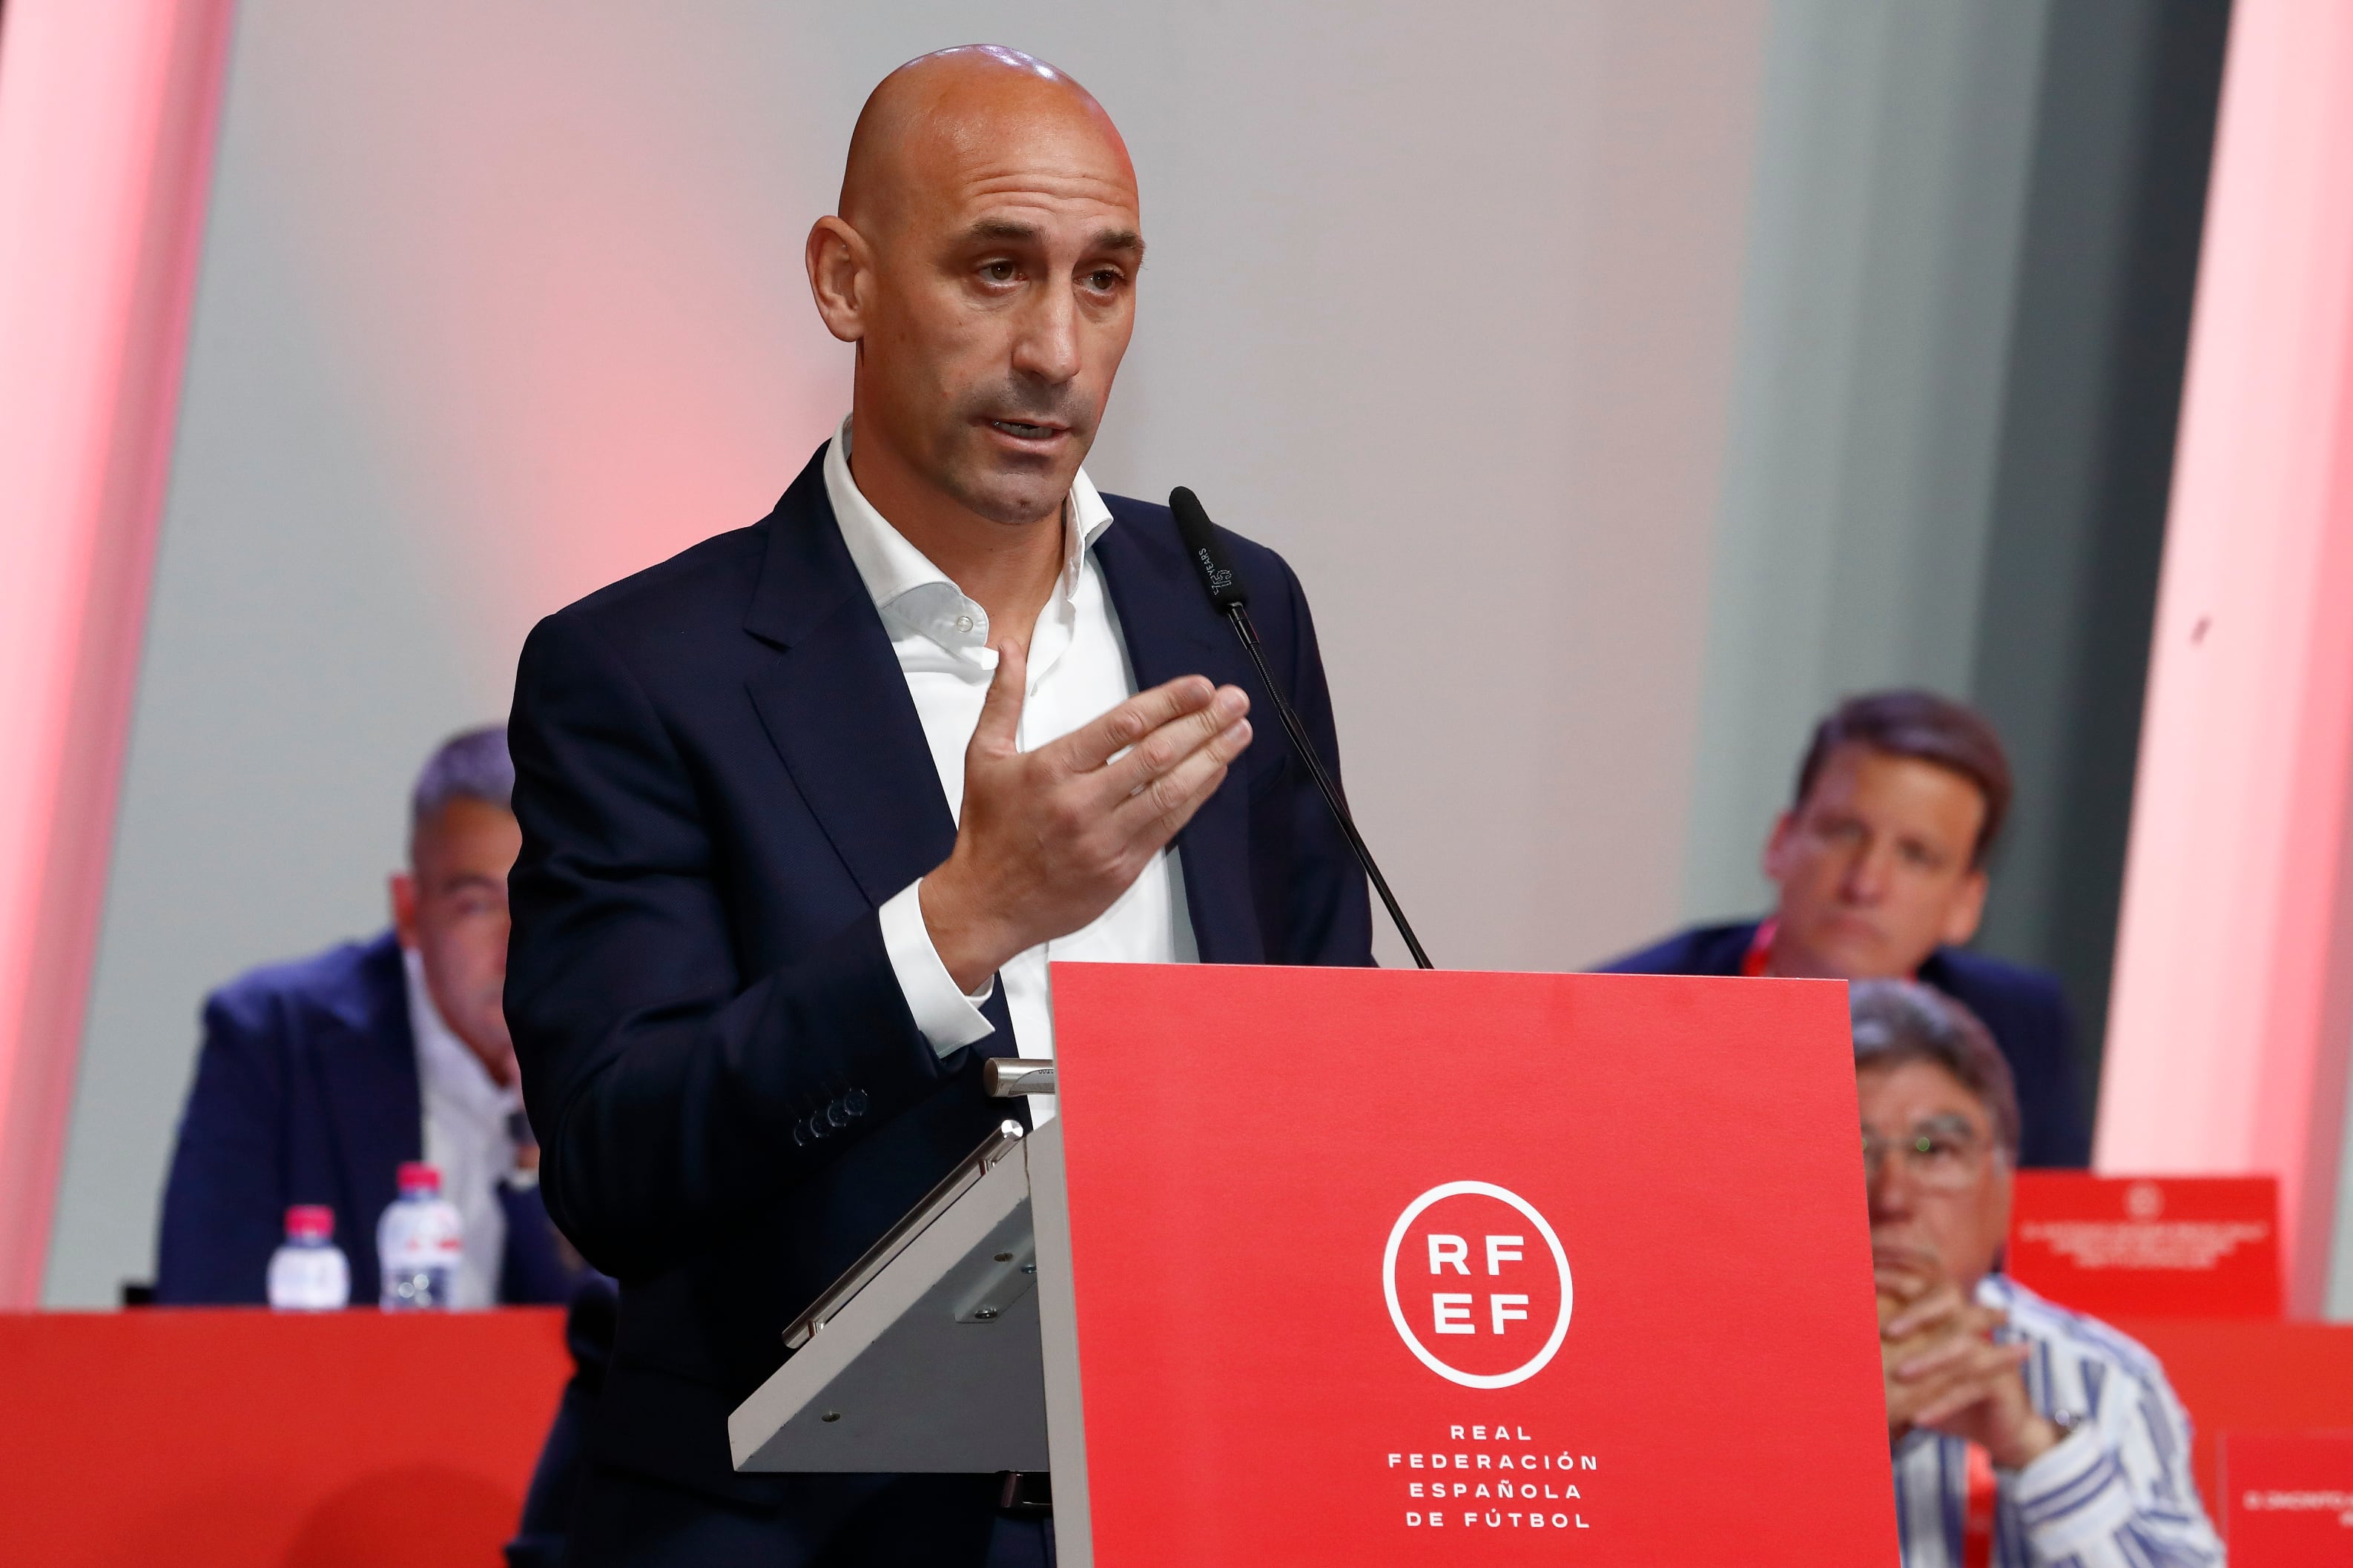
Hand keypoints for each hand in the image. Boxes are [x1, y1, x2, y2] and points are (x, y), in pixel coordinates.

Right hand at [919, 640, 1251, 990]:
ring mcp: (1105, 839)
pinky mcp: (1121, 869)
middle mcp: (1082, 803)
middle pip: (1156, 755)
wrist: (985, 906)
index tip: (1199, 686)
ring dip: (1211, 758)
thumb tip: (1011, 648)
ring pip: (1170, 791)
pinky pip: (1168, 826)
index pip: (1122, 725)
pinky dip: (1196, 797)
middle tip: (1235, 701)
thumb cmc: (987, 831)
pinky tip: (1215, 773)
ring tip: (1239, 732)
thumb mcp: (984, 756)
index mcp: (1052, 769)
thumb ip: (1003, 698)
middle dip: (1203, 723)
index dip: (1168, 702)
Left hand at [1882, 1279, 2060, 1467]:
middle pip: (1948, 1301)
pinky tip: (1918, 1419)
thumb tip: (1832, 1341)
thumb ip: (1880, 1349)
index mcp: (1947, 1312)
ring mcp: (1988, 1350)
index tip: (1865, 1283)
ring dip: (1930, 1360)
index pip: (1924, 1283)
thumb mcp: (1912, 1369)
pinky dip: (1942, 1404)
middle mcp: (1970, 1324)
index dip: (1898, 1278)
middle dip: (1916, 1312)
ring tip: (1900, 1375)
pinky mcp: (2002, 1382)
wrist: (2001, 1429)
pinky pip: (1971, 1389)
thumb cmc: (1945, 1394)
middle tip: (1885, 1329)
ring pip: (1961, 1347)